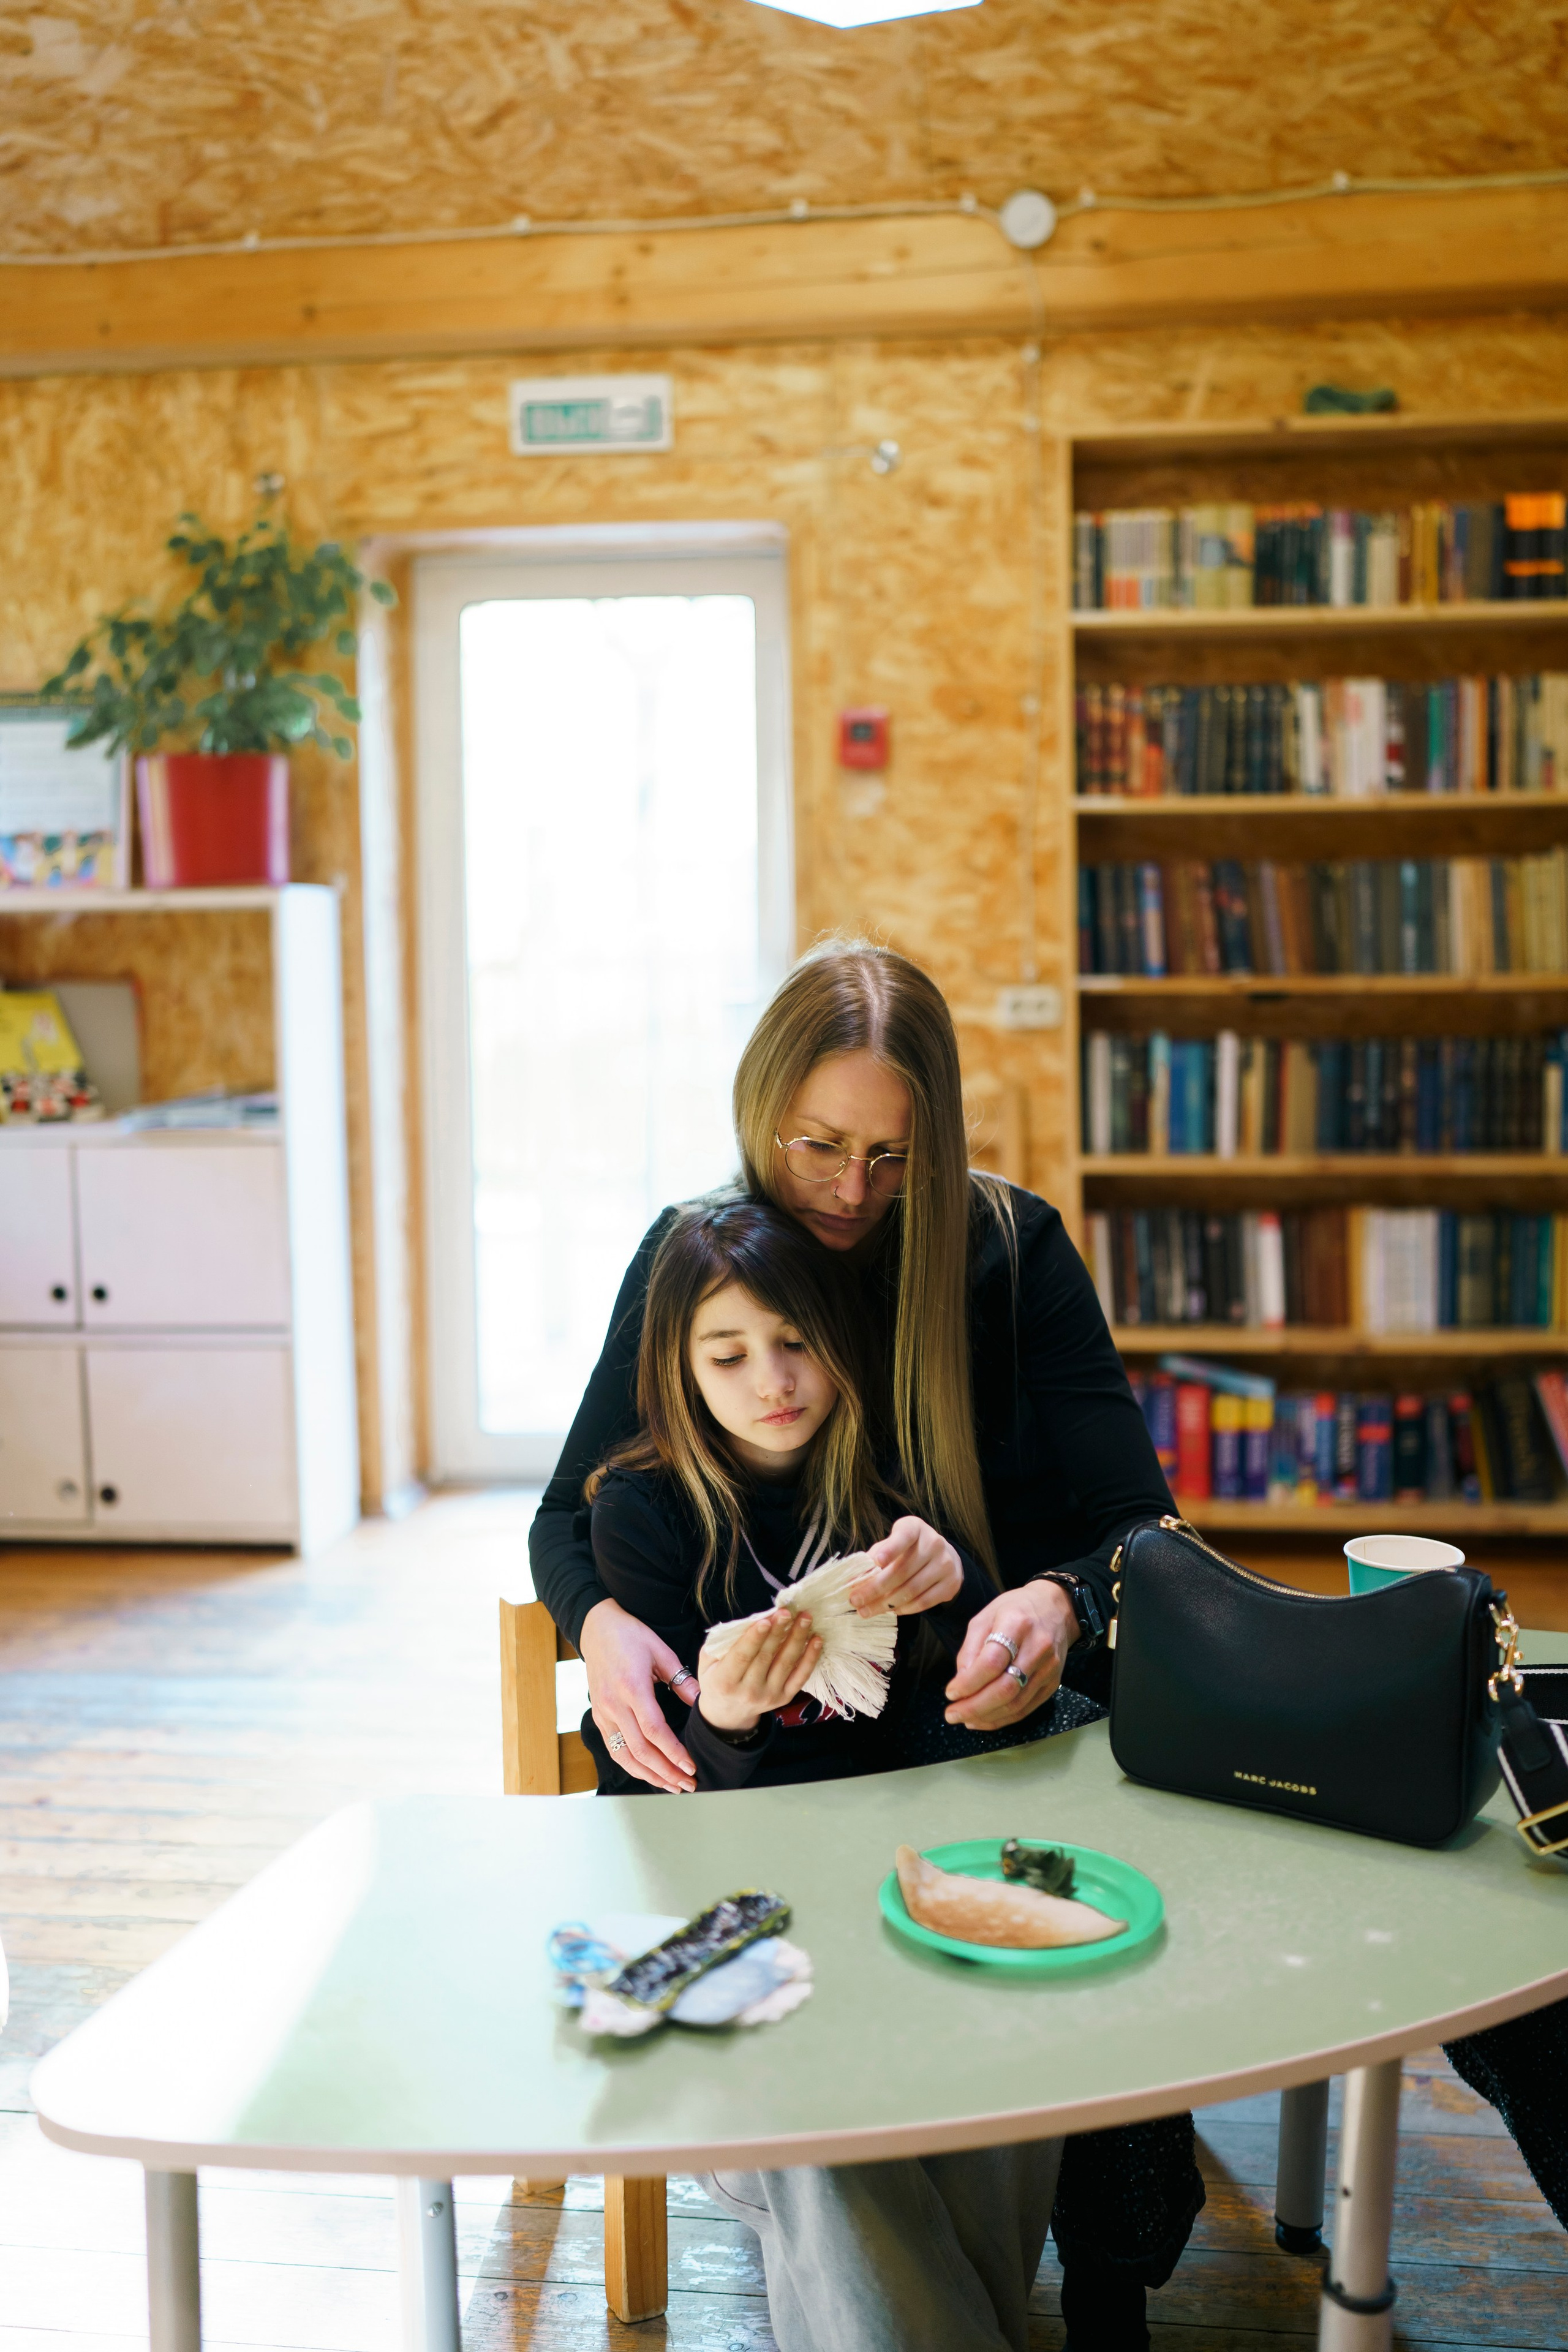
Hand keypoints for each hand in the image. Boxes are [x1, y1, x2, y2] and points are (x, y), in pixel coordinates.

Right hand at [580, 1597, 698, 1793]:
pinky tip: (650, 1773)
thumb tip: (703, 1701)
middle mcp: (614, 1704)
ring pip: (624, 1756)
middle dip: (666, 1772)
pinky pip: (614, 1749)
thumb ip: (681, 1679)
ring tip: (672, 1786)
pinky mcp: (599, 1717)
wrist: (597, 1628)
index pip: (653, 1730)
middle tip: (688, 1784)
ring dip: (649, 1776)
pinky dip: (632, 1766)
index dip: (673, 1752)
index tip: (691, 1766)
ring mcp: (603, 1713)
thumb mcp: (661, 1650)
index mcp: (632, 1687)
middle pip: (640, 1750)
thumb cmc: (631, 1636)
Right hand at [697, 1608, 821, 1733]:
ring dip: (798, 1639)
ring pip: (786, 1664)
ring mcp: (769, 1696)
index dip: (755, 1638)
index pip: (742, 1656)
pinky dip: (810, 1658)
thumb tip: (749, 1620)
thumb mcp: (708, 1661)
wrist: (727, 1713)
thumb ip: (722, 1642)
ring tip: (805, 1618)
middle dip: (778, 1632)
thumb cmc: (716, 1679)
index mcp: (725, 1681)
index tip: (767, 1619)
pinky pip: (800, 1677)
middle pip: (766, 1657)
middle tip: (788, 1612)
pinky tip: (816, 1640)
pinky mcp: (784, 1698)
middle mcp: (748, 1691)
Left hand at [851, 1516, 963, 1616]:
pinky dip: (903, 1609)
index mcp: (915, 1528)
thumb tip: (852, 1580)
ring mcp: (945, 1564)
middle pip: (902, 1571)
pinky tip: (890, 1611)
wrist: (943, 1559)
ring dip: (886, 1604)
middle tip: (856, 1600)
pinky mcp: (950, 1584)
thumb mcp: (891, 1545)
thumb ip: (873, 1558)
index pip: (904, 1536)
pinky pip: (923, 1602)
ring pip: (912, 1590)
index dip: (891, 1548)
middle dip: (875, 1589)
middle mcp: (934, 1543)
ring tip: (867, 1611)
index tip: (876, 1561)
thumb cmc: (908, 1551)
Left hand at [943, 1582, 1075, 1730]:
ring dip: (986, 1717)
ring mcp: (1049, 1668)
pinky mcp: (1053, 1683)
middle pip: (1005, 1688)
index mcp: (1017, 1624)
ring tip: (964, 1719)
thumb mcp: (985, 1617)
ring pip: (1016, 1703)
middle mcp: (1038, 1647)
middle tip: (952, 1714)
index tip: (951, 1692)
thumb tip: (960, 1683)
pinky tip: (984, 1719)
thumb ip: (970, 1649)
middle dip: (974, 1707)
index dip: (969, 1683)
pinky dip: (1002, 1719)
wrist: (1055, 1609)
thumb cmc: (1015, 1610)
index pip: (992, 1662)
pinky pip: (1026, 1709)